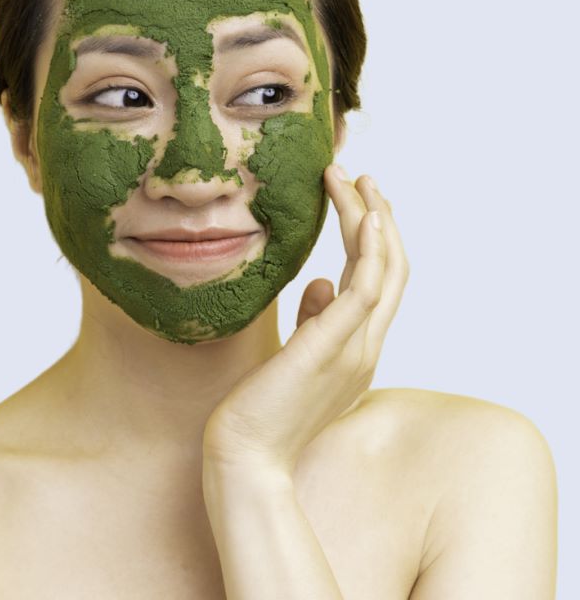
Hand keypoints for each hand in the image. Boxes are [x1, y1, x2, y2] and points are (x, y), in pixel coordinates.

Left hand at [202, 164, 409, 475]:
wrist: (245, 458)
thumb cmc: (261, 410)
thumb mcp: (293, 358)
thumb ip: (313, 321)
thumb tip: (319, 282)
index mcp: (356, 347)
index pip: (379, 281)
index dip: (375, 238)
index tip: (359, 200)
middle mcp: (365, 344)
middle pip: (390, 268)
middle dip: (379, 217)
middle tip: (362, 176)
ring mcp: (354, 347)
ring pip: (382, 270)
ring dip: (373, 218)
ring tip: (354, 178)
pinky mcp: (331, 348)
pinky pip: (365, 291)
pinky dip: (372, 251)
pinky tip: (367, 217)